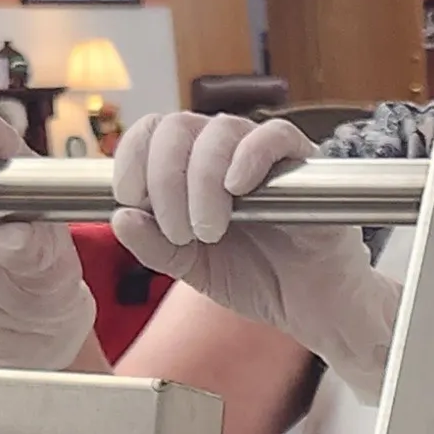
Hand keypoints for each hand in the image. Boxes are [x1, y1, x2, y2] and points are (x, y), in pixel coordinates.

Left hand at [111, 112, 399, 401]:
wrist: (313, 307)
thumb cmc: (259, 279)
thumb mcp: (193, 268)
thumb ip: (156, 246)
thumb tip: (120, 217)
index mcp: (192, 169)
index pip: (153, 132)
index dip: (132, 155)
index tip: (128, 196)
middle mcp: (225, 153)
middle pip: (179, 126)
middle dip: (165, 177)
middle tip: (178, 231)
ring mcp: (264, 154)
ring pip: (221, 131)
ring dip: (202, 181)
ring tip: (210, 231)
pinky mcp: (304, 163)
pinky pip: (274, 135)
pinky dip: (249, 156)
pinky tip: (238, 190)